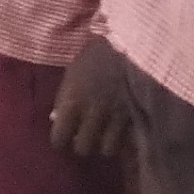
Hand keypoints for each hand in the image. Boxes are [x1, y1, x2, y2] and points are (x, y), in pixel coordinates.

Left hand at [47, 41, 136, 157]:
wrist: (128, 44)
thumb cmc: (94, 56)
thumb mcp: (71, 75)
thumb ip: (64, 99)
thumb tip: (56, 120)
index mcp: (72, 102)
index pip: (59, 138)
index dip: (61, 141)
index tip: (64, 139)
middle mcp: (93, 113)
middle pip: (84, 148)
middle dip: (83, 145)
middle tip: (85, 138)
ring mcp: (116, 116)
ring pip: (108, 149)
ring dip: (105, 145)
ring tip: (105, 136)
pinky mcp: (136, 116)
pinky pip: (128, 140)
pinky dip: (124, 141)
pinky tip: (122, 134)